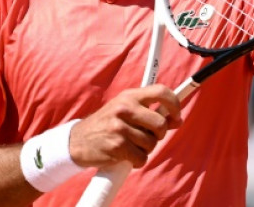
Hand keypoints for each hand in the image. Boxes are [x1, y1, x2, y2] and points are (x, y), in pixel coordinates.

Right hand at [68, 85, 182, 168]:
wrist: (77, 141)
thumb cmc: (107, 125)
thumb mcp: (126, 111)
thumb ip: (150, 113)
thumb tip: (177, 120)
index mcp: (129, 96)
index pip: (161, 92)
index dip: (174, 104)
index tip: (176, 116)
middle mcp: (124, 108)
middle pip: (160, 124)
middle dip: (159, 134)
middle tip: (148, 136)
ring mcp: (120, 127)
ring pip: (152, 143)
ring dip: (145, 149)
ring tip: (131, 145)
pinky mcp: (117, 146)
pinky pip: (141, 158)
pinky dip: (137, 161)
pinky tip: (125, 155)